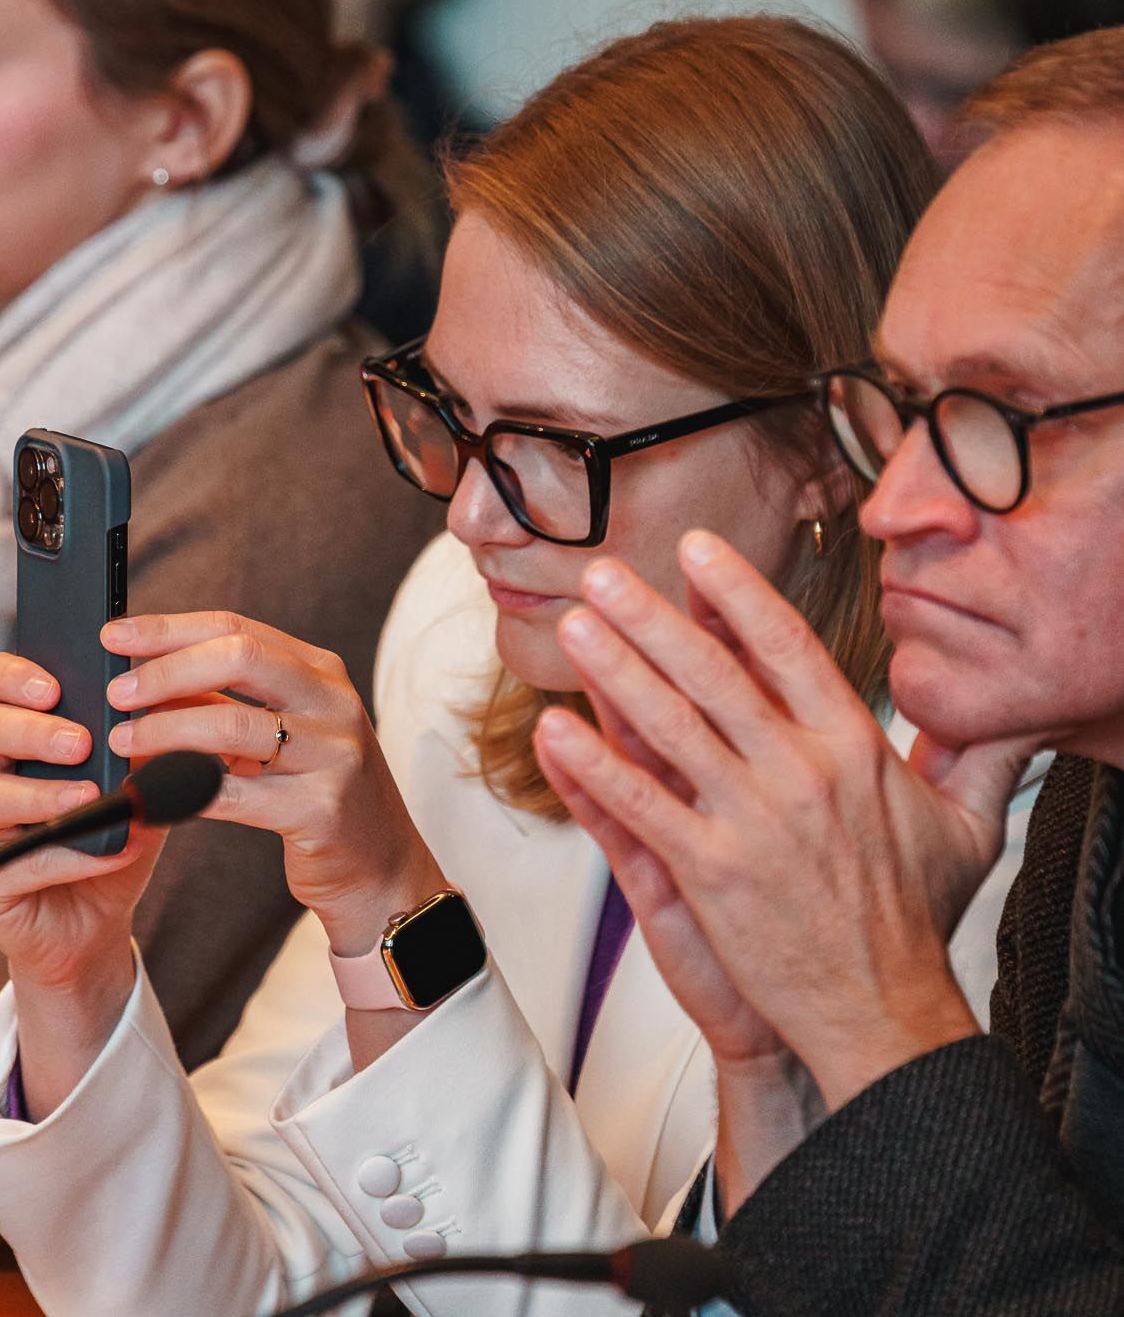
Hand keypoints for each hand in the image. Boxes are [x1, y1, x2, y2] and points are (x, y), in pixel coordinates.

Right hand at [0, 653, 164, 999]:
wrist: (97, 921)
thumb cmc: (110, 835)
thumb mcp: (136, 779)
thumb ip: (141, 740)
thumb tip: (170, 703)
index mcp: (16, 730)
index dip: (11, 675)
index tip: (54, 685)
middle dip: (35, 732)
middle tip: (82, 743)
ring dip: (45, 795)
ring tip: (91, 798)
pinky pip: (16, 860)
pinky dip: (69, 855)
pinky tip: (111, 851)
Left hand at [99, 610, 444, 955]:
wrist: (379, 867)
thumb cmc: (315, 792)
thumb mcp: (280, 734)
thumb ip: (222, 702)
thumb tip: (144, 678)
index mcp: (319, 671)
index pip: (236, 628)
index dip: (170, 628)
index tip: (116, 635)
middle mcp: (332, 702)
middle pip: (239, 659)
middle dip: (166, 670)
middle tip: (117, 692)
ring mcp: (333, 753)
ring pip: (233, 725)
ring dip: (165, 730)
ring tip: (123, 739)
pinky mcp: (321, 809)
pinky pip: (235, 794)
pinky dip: (183, 792)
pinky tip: (149, 796)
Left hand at [534, 536, 1035, 1115]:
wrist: (884, 1014)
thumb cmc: (912, 920)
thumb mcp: (967, 826)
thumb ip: (978, 755)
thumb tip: (1010, 711)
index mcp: (852, 747)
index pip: (787, 645)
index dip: (736, 592)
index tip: (696, 551)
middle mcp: (799, 773)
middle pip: (713, 673)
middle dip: (652, 616)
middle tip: (603, 574)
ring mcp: (750, 822)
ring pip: (668, 727)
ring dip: (613, 671)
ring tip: (573, 628)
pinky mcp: (709, 873)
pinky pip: (640, 805)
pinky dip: (593, 765)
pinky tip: (556, 731)